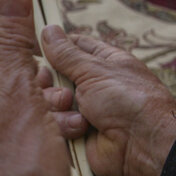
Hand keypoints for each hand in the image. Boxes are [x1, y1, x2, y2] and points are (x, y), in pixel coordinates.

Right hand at [40, 26, 175, 175]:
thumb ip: (66, 53)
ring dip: (58, 106)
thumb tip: (48, 29)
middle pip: (52, 76)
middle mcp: (90, 85)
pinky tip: (80, 128)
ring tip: (79, 113)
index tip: (32, 48)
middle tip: (56, 86)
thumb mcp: (95, 70)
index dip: (52, 47)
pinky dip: (63, 126)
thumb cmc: (128, 100)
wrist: (142, 146)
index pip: (71, 46)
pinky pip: (53, 125)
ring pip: (48, 101)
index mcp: (101, 62)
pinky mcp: (73, 134)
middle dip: (50, 81)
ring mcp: (81, 110)